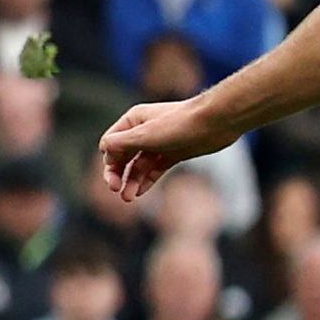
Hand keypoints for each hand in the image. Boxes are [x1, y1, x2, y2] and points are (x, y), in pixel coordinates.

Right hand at [93, 96, 219, 202]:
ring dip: (132, 180)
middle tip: (116, 190)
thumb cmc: (179, 124)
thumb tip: (104, 150)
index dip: (109, 162)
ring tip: (129, 198)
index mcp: (133, 121)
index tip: (113, 179)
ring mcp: (159, 143)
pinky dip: (147, 180)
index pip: (110, 143)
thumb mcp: (144, 135)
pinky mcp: (174, 153)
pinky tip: (141, 192)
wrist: (215, 123)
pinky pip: (155, 168)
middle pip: (123, 155)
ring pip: (139, 164)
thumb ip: (120, 143)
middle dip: (118, 174)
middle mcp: (143, 130)